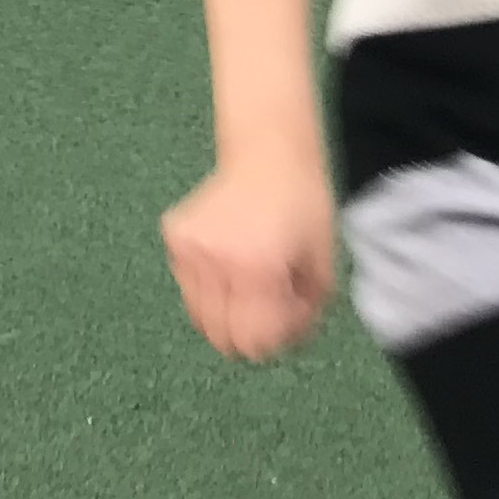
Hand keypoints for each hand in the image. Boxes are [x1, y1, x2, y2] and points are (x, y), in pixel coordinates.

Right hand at [162, 156, 338, 360]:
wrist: (269, 153)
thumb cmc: (304, 207)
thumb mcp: (323, 267)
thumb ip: (305, 316)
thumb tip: (281, 344)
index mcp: (256, 267)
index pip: (252, 341)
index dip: (276, 340)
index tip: (291, 315)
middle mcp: (215, 260)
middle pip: (222, 338)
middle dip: (250, 333)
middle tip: (272, 304)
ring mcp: (188, 248)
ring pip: (200, 318)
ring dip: (228, 314)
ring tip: (252, 284)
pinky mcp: (174, 238)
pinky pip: (189, 289)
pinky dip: (210, 289)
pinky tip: (232, 262)